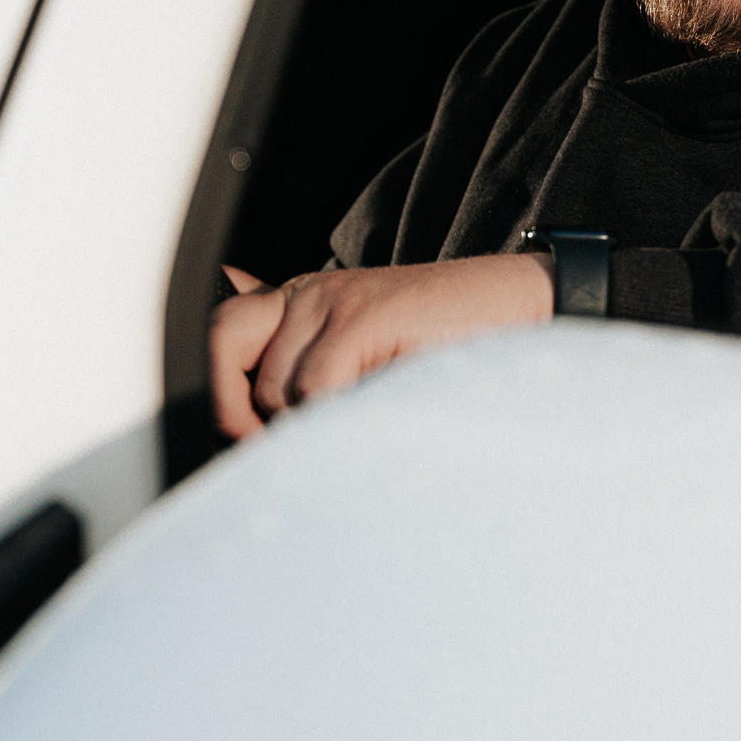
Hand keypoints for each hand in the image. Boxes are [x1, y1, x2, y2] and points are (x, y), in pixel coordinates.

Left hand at [208, 256, 554, 439]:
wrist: (521, 308)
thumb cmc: (449, 348)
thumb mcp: (367, 364)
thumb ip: (311, 379)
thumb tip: (247, 428)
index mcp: (302, 302)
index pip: (219, 332)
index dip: (219, 390)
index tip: (248, 437)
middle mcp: (308, 293)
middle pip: (224, 345)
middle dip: (237, 407)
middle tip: (279, 446)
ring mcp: (334, 299)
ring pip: (275, 385)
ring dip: (309, 423)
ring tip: (362, 423)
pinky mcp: (365, 315)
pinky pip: (317, 388)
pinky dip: (339, 419)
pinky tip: (378, 416)